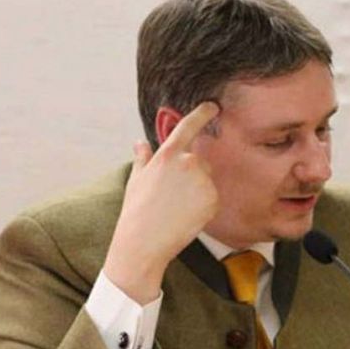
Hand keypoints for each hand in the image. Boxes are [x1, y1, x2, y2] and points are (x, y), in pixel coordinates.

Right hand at [103, 102, 220, 303]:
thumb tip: (140, 144)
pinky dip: (203, 206)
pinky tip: (186, 216)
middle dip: (192, 173)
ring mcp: (203, 182)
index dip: (203, 113)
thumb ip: (143, 158)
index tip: (213, 106)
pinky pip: (211, 198)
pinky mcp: (213, 200)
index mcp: (167, 154)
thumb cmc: (136, 211)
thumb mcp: (136, 179)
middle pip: (200, 160)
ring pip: (206, 180)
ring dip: (197, 190)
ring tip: (177, 207)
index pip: (189, 125)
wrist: (144, 242)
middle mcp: (188, 163)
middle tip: (173, 195)